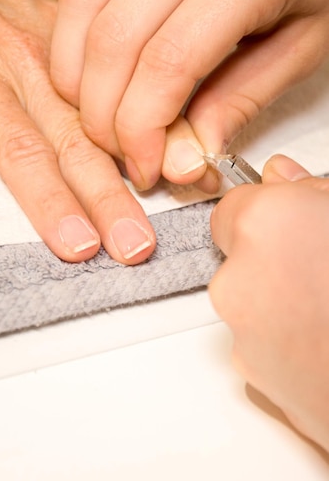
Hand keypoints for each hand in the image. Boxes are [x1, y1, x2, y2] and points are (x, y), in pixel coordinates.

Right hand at [0, 0, 155, 263]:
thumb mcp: (58, 7)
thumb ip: (107, 58)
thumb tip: (168, 105)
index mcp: (68, 44)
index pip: (118, 106)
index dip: (152, 151)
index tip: (184, 191)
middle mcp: (27, 59)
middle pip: (76, 137)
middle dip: (110, 197)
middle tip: (137, 245)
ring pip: (17, 142)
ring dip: (47, 198)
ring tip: (77, 244)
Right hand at [49, 0, 328, 189]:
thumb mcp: (301, 50)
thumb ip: (236, 105)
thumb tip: (180, 159)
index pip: (167, 62)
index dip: (141, 128)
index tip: (144, 164)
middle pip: (112, 36)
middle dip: (99, 111)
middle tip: (116, 146)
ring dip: (72, 69)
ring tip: (93, 107)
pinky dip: (68, 18)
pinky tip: (91, 49)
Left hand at [209, 154, 328, 450]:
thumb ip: (311, 190)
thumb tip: (283, 176)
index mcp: (265, 224)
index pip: (234, 205)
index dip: (266, 210)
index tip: (291, 217)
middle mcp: (238, 279)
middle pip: (240, 253)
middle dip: (274, 253)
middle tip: (322, 263)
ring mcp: (242, 334)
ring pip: (250, 298)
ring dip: (281, 297)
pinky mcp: (253, 378)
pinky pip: (260, 341)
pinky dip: (284, 338)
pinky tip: (325, 340)